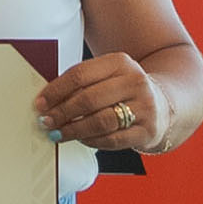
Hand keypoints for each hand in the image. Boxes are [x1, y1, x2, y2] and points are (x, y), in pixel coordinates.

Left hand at [33, 52, 170, 152]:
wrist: (162, 105)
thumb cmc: (122, 91)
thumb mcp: (107, 77)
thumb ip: (81, 84)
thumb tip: (46, 101)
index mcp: (120, 62)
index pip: (80, 74)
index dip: (56, 90)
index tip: (39, 103)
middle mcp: (135, 82)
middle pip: (89, 98)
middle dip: (62, 112)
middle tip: (45, 121)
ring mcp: (144, 107)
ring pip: (101, 121)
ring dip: (74, 129)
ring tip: (58, 133)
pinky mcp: (147, 130)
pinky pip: (112, 139)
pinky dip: (91, 141)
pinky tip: (80, 139)